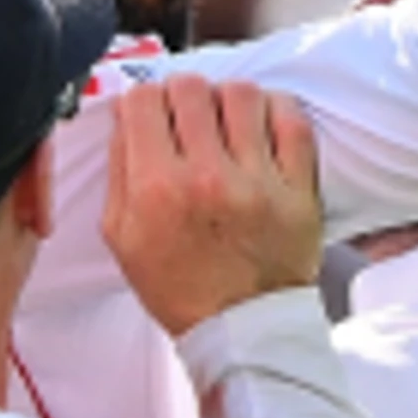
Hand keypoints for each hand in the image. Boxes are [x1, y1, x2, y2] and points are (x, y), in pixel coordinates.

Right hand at [101, 77, 319, 336]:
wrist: (241, 330)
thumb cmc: (181, 289)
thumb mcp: (123, 239)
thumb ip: (119, 174)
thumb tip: (129, 122)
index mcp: (156, 190)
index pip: (144, 101)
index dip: (143, 101)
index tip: (149, 113)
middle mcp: (207, 177)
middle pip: (190, 88)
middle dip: (180, 95)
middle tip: (185, 116)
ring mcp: (258, 180)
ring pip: (240, 94)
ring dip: (226, 99)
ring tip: (225, 120)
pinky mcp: (298, 187)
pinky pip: (291, 119)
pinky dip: (274, 110)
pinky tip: (262, 124)